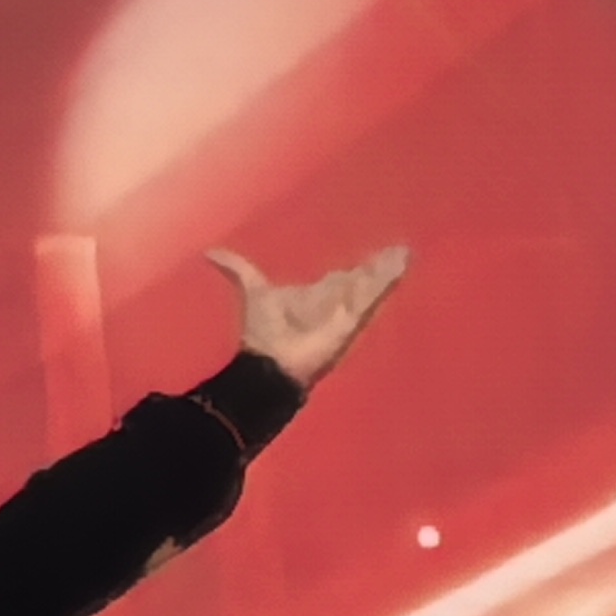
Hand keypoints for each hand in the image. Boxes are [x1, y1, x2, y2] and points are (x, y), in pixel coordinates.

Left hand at [209, 243, 410, 386]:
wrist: (272, 366)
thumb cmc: (262, 333)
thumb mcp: (252, 291)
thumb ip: (237, 269)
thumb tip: (210, 252)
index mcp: (314, 298)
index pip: (339, 280)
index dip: (352, 272)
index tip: (369, 258)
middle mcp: (332, 305)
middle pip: (359, 282)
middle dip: (376, 268)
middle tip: (398, 250)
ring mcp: (345, 312)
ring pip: (370, 286)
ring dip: (386, 270)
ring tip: (405, 252)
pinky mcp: (354, 319)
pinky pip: (375, 295)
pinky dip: (389, 277)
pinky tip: (405, 260)